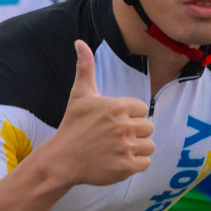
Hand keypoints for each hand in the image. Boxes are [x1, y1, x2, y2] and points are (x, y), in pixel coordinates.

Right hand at [47, 40, 152, 186]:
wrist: (61, 160)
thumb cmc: (72, 125)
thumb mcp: (79, 94)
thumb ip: (86, 68)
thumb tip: (80, 42)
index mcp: (117, 107)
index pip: (142, 109)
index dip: (130, 115)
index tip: (114, 122)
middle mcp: (124, 126)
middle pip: (149, 127)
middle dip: (135, 132)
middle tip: (116, 137)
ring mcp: (125, 148)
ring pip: (149, 145)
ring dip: (138, 148)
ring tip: (119, 149)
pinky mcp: (126, 168)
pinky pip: (146, 163)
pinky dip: (136, 163)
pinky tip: (120, 160)